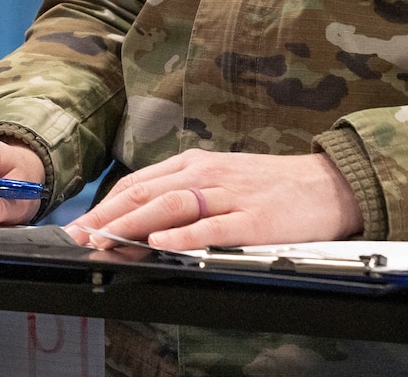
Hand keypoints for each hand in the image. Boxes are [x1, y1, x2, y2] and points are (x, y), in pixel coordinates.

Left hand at [68, 150, 361, 251]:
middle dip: (108, 215)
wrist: (327, 184)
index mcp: (195, 164)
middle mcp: (206, 174)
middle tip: (81, 236)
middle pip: (147, 192)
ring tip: (106, 239)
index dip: (107, 204)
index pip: (139, 182)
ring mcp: (229, 195)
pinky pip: (213, 227)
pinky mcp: (253, 219)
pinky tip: (162, 243)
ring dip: (134, 224)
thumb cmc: (270, 185)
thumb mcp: (221, 178)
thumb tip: (144, 215)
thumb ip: (185, 191)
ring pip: (172, 206)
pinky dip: (184, 235)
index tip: (81, 224)